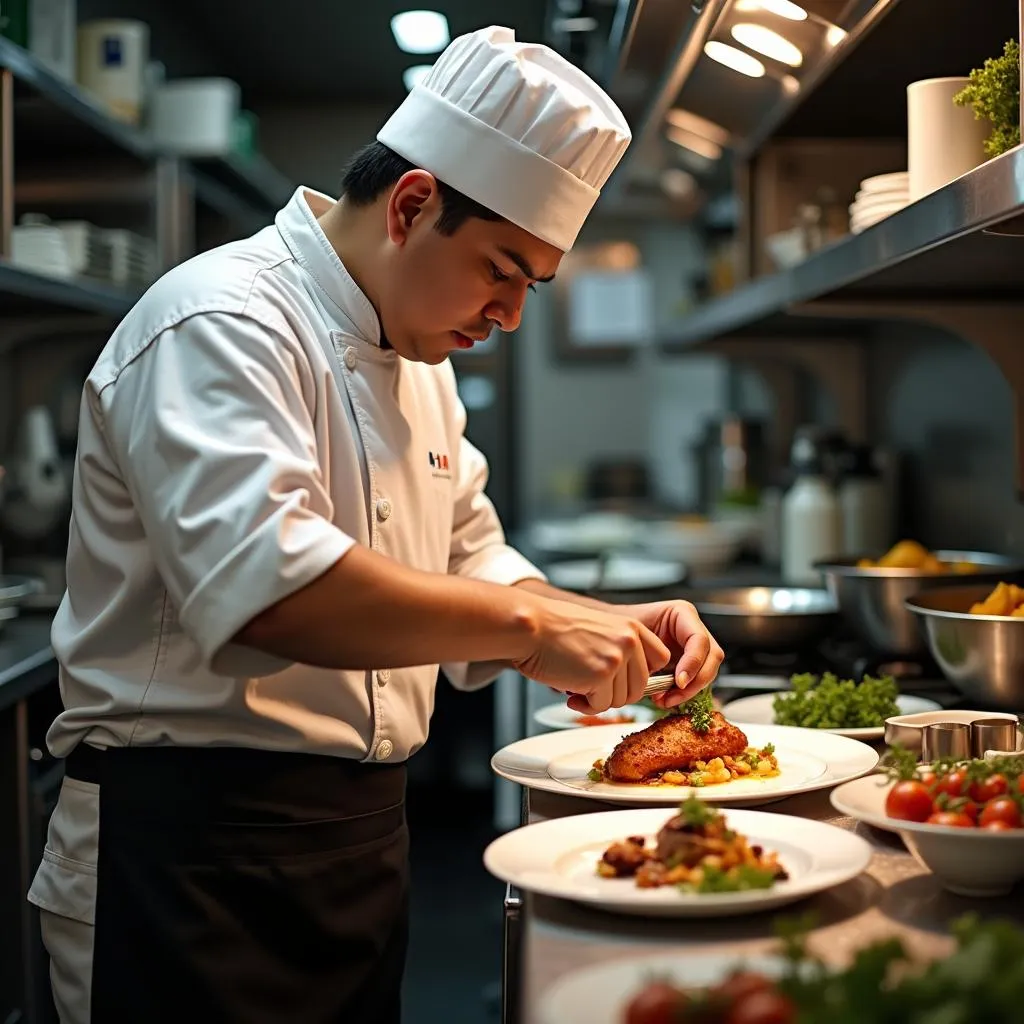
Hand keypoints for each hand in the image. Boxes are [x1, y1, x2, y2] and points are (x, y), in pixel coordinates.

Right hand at [513, 599, 669, 714]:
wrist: (531, 627)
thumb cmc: (555, 630)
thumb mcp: (600, 630)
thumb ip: (620, 650)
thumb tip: (629, 683)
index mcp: (632, 628)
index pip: (659, 659)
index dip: (640, 674)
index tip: (622, 679)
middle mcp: (630, 641)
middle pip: (640, 686)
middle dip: (616, 693)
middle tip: (592, 687)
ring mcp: (617, 659)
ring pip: (621, 700)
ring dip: (598, 699)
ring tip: (577, 684)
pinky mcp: (601, 676)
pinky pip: (601, 706)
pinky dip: (586, 705)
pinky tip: (571, 691)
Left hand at [623, 600, 723, 707]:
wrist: (612, 634)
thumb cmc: (619, 627)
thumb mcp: (632, 632)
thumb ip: (649, 650)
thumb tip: (666, 678)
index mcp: (682, 613)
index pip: (699, 640)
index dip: (693, 662)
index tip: (679, 681)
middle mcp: (692, 628)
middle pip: (712, 657)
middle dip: (697, 681)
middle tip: (674, 695)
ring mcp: (693, 647)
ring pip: (707, 671)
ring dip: (690, 691)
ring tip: (665, 699)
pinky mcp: (689, 663)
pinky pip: (696, 681)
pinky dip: (683, 693)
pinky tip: (664, 698)